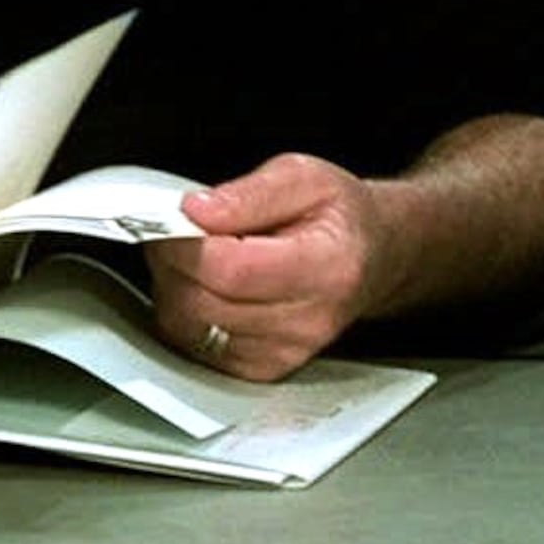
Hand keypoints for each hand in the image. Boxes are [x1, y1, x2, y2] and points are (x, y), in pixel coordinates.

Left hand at [146, 153, 382, 380]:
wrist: (373, 257)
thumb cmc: (340, 218)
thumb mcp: (303, 177)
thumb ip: (247, 193)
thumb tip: (195, 211)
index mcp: (327, 268)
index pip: (230, 269)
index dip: (184, 242)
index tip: (171, 217)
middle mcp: (309, 320)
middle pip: (203, 302)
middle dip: (171, 261)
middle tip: (175, 231)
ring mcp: (286, 350)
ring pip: (190, 328)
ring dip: (173, 287)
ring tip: (193, 256)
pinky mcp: (264, 367)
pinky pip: (195, 347)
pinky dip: (184, 314)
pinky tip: (202, 287)